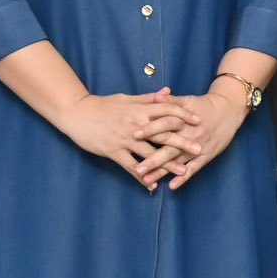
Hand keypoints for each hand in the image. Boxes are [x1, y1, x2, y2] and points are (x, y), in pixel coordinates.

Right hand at [57, 88, 204, 184]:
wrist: (77, 113)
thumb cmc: (103, 105)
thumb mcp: (127, 98)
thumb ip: (149, 98)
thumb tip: (168, 92)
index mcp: (140, 110)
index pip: (167, 110)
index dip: (184, 115)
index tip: (199, 121)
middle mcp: (136, 125)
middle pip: (163, 134)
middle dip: (183, 142)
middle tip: (199, 149)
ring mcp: (125, 139)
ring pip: (150, 153)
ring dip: (167, 164)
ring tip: (182, 171)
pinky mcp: (113, 151)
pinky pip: (131, 166)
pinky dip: (142, 176)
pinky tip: (152, 185)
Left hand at [137, 86, 248, 191]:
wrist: (229, 110)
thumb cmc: (204, 105)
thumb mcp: (187, 101)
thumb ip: (170, 101)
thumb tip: (155, 97)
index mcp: (183, 120)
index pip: (164, 124)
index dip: (150, 129)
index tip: (134, 135)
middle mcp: (189, 134)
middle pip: (169, 147)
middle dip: (153, 159)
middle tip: (138, 168)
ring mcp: (197, 146)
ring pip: (178, 161)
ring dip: (163, 171)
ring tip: (148, 180)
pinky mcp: (206, 155)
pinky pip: (194, 168)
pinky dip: (183, 178)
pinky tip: (172, 186)